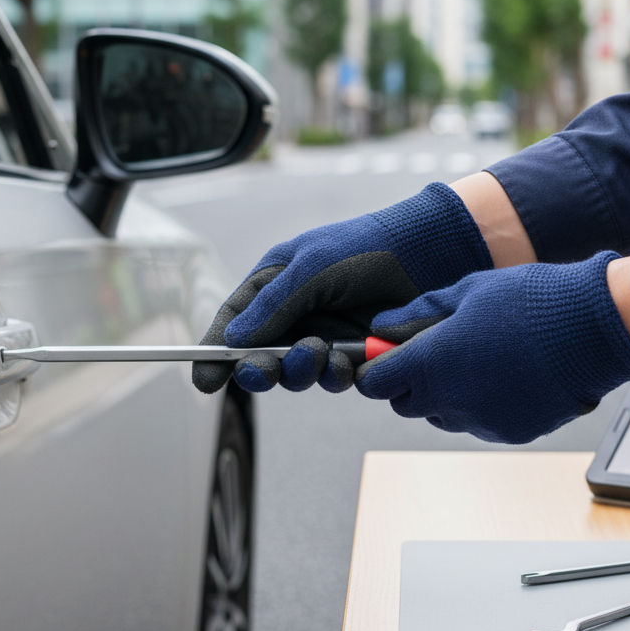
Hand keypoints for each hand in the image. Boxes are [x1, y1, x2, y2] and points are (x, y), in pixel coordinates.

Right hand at [192, 182, 492, 393]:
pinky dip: (335, 374)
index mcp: (274, 285)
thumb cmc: (364, 249)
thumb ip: (273, 305)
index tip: (204, 381)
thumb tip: (234, 340)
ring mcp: (324, 335)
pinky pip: (332, 378)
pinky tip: (347, 360)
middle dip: (261, 369)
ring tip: (319, 352)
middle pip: (260, 357)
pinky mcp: (353, 353)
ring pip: (296, 374)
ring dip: (301, 371)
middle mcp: (295, 314)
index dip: (216, 353)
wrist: (425, 256)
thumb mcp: (311, 267)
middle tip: (268, 369)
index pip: (234, 323)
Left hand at [355, 251, 629, 443]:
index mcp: (430, 364)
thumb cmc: (530, 301)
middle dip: (411, 382)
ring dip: (448, 395)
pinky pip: (481, 423)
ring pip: (444, 416)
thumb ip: (417, 314)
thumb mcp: (466, 292)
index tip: (388, 353)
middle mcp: (450, 402)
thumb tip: (383, 326)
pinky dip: (484, 405)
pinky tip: (508, 374)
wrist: (595, 329)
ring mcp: (481, 423)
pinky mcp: (512, 433)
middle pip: (406, 405)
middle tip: (435, 351)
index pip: (376, 384)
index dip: (378, 367)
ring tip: (480, 358)